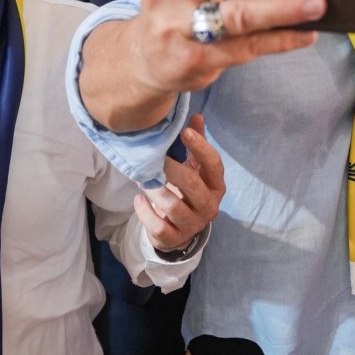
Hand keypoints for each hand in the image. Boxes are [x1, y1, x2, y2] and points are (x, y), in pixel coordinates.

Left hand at [135, 114, 224, 251]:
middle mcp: (209, 206)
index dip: (201, 146)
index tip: (184, 131)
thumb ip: (196, 145)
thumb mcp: (194, 169)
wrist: (178, 231)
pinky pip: (158, 225)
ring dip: (154, 189)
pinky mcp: (174, 239)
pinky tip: (138, 200)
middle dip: (170, 168)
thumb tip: (197, 116)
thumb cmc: (186, 193)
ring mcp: (192, 225)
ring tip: (142, 178)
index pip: (214, 164)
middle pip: (192, 184)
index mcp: (216, 186)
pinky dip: (145, 212)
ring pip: (173, 206)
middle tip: (154, 157)